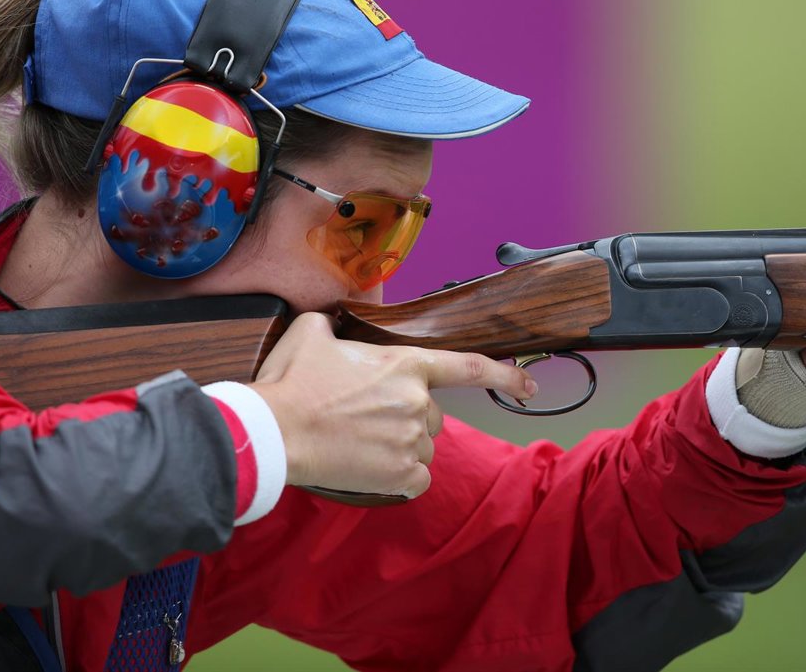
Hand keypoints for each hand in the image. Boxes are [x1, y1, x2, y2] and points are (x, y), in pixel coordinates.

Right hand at [251, 312, 534, 497]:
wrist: (274, 432)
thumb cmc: (291, 382)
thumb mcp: (311, 334)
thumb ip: (334, 326)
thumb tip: (332, 327)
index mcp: (406, 365)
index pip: (468, 367)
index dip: (504, 375)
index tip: (530, 386)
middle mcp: (418, 402)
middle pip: (431, 415)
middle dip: (406, 417)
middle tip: (363, 419)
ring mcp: (411, 441)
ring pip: (422, 448)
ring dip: (400, 447)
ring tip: (359, 443)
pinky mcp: (399, 475)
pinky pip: (415, 479)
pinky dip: (399, 477)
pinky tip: (370, 467)